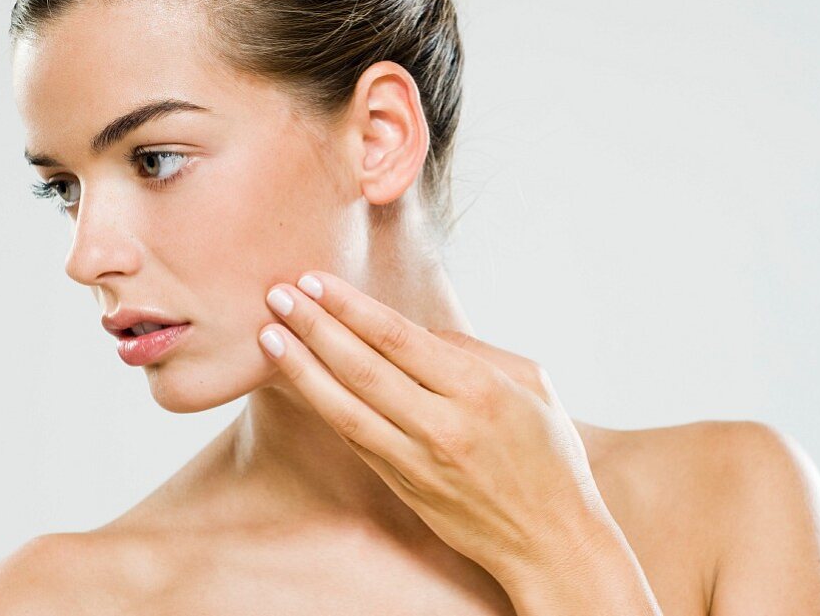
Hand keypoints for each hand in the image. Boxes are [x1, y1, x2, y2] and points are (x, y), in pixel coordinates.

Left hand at [257, 270, 615, 584]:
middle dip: (314, 327)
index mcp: (478, 389)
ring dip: (301, 368)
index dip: (351, 307)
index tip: (316, 280)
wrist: (550, 539)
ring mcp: (418, 460)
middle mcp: (442, 424)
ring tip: (269, 335)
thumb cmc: (547, 452)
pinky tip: (299, 380)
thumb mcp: (532, 383)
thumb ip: (472, 348)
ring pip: (344, 407)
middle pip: (362, 367)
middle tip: (278, 294)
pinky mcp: (403, 485)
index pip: (398, 337)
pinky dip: (322, 406)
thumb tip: (414, 329)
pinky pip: (353, 438)